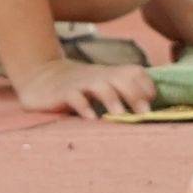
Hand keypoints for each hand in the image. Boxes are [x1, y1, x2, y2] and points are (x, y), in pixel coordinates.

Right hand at [11, 54, 154, 118]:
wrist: (39, 77)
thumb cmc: (78, 88)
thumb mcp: (101, 86)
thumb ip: (122, 93)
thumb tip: (148, 113)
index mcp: (110, 74)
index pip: (135, 72)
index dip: (146, 86)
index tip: (152, 102)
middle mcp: (98, 76)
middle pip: (121, 77)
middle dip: (134, 94)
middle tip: (144, 113)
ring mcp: (80, 83)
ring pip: (100, 85)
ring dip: (112, 99)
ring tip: (120, 116)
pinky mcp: (62, 93)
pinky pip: (74, 97)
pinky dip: (83, 106)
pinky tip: (90, 119)